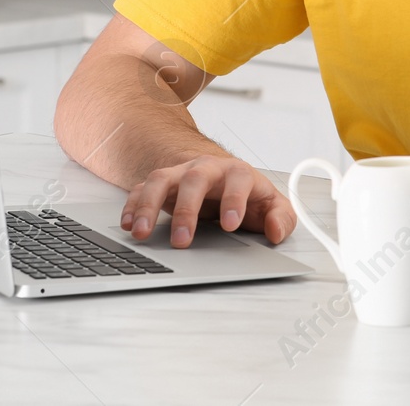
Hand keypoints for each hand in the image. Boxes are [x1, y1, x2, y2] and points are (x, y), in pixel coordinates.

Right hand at [119, 153, 296, 248]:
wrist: (224, 178)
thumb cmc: (249, 196)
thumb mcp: (272, 205)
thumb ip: (281, 217)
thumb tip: (275, 231)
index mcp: (238, 173)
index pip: (238, 180)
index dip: (234, 200)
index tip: (230, 224)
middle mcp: (207, 169)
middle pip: (195, 179)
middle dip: (187, 210)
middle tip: (183, 241)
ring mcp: (181, 175)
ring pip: (161, 179)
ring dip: (149, 205)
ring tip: (141, 233)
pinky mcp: (163, 185)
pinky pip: (142, 189)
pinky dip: (132, 205)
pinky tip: (128, 225)